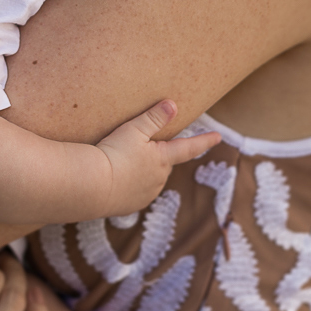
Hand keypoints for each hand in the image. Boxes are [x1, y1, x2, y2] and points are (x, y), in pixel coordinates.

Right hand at [96, 100, 221, 216]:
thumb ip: (154, 118)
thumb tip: (173, 105)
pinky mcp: (131, 206)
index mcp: (163, 159)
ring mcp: (146, 195)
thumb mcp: (134, 130)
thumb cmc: (113, 153)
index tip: (218, 137)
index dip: (204, 141)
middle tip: (138, 147)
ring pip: (151, 178)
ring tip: (122, 162)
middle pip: (164, 163)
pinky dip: (131, 184)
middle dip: (157, 155)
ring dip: (143, 170)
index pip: (188, 148)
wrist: (91, 186)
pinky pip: (136, 192)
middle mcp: (159, 179)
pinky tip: (116, 178)